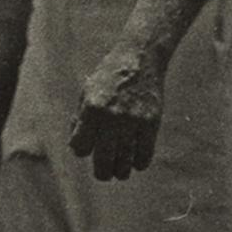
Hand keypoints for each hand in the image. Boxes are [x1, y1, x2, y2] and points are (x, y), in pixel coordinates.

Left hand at [70, 38, 166, 179]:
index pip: (80, 148)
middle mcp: (111, 118)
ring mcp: (133, 121)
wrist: (139, 58)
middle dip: (101, 173)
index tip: (87, 145)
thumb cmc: (109, 77)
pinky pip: (144, 156)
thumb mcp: (87, 92)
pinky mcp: (151, 123)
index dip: (82, 150)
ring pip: (124, 164)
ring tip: (121, 170)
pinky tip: (136, 160)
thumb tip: (79, 149)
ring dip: (121, 172)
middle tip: (104, 172)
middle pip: (103, 162)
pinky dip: (139, 163)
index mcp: (91, 109)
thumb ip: (81, 120)